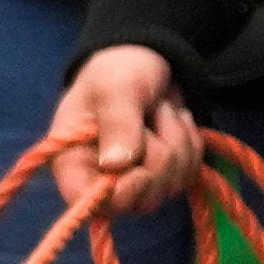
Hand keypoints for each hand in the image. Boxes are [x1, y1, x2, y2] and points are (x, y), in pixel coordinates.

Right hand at [47, 43, 195, 213]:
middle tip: (154, 117)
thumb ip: (117, 123)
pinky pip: (189, 175)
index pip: (87, 203)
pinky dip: (191, 146)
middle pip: (140, 200)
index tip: (138, 171)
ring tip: (162, 112)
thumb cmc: (118, 70)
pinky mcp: (164, 173)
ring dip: (178, 145)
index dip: (118, 196)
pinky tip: (176, 122)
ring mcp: (135, 179)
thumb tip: (117, 165)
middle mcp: (100, 178)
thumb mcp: (116, 88)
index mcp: (72, 161)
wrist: (149, 60)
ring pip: (169, 188)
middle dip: (160, 158)